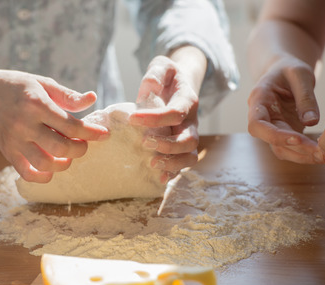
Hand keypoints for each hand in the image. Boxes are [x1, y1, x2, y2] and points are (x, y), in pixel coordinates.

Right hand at [0, 67, 109, 182]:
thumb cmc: (16, 86)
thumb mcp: (43, 83)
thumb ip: (68, 96)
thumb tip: (92, 99)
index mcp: (37, 104)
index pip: (72, 125)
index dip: (92, 133)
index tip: (104, 134)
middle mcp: (25, 124)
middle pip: (61, 148)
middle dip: (80, 149)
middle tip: (83, 144)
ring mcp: (15, 140)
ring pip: (45, 164)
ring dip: (64, 164)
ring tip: (68, 156)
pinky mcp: (7, 152)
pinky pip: (27, 173)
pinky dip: (43, 176)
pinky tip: (51, 168)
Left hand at [129, 55, 199, 183]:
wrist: (179, 85)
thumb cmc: (168, 77)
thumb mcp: (163, 66)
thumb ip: (156, 73)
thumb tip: (149, 85)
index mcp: (187, 101)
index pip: (176, 112)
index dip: (155, 118)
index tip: (132, 119)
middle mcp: (192, 121)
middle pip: (189, 139)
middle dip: (167, 144)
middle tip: (143, 142)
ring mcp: (189, 135)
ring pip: (190, 155)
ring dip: (173, 162)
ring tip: (152, 164)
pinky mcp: (182, 146)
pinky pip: (183, 163)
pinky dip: (173, 171)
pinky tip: (158, 177)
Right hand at [247, 56, 324, 163]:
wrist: (284, 72)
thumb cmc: (289, 69)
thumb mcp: (300, 75)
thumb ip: (305, 97)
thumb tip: (311, 122)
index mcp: (258, 100)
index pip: (257, 125)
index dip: (274, 135)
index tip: (297, 139)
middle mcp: (261, 117)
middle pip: (271, 141)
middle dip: (296, 149)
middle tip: (321, 154)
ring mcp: (271, 126)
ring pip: (280, 149)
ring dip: (301, 156)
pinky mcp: (283, 132)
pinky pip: (290, 148)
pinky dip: (305, 153)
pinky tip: (321, 154)